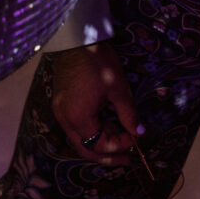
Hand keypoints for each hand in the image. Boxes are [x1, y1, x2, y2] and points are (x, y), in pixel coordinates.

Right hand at [51, 41, 141, 163]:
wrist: (77, 39)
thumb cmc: (98, 61)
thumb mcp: (117, 87)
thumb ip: (128, 113)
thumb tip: (139, 132)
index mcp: (78, 118)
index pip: (100, 144)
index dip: (120, 144)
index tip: (136, 138)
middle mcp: (65, 120)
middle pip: (86, 149)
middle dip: (107, 156)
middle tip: (127, 160)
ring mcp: (60, 112)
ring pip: (79, 140)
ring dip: (99, 144)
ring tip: (119, 143)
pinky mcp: (61, 103)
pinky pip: (75, 127)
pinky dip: (91, 132)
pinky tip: (104, 127)